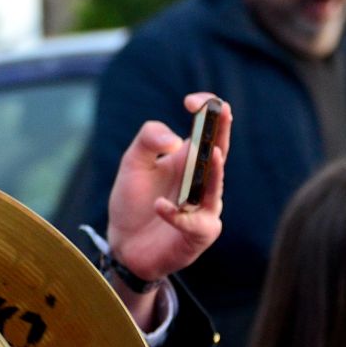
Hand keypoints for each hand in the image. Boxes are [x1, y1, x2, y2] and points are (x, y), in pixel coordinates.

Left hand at [104, 92, 231, 294]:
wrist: (124, 244)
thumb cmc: (133, 202)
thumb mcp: (133, 163)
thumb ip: (148, 140)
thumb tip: (174, 139)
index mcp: (191, 158)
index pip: (210, 128)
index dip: (207, 110)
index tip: (190, 103)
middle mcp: (204, 180)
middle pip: (220, 150)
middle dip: (221, 131)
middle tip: (221, 110)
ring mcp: (205, 207)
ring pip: (215, 187)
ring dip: (213, 171)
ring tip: (208, 153)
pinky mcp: (199, 233)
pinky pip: (193, 223)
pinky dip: (177, 214)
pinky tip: (159, 206)